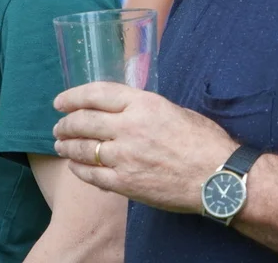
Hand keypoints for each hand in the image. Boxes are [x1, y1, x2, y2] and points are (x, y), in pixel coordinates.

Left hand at [53, 82, 236, 213]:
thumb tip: (124, 110)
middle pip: (84, 122)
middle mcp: (129, 128)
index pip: (96, 94)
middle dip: (66, 123)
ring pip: (84, 149)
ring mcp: (125, 157)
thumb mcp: (174, 110)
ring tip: (61, 145)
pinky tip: (75, 167)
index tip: (60, 101)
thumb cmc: (204, 141)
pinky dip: (80, 170)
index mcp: (143, 104)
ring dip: (68, 146)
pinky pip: (93, 176)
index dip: (73, 96)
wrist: (218, 178)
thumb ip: (145, 109)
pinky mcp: (126, 183)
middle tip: (59, 126)